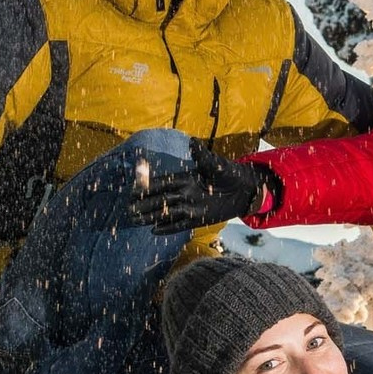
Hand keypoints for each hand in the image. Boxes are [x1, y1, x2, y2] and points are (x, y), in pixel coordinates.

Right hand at [131, 140, 276, 234]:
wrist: (245, 189)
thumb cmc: (230, 173)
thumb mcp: (217, 164)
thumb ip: (203, 156)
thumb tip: (193, 142)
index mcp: (186, 178)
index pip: (162, 183)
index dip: (148, 187)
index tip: (134, 190)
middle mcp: (184, 193)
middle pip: (160, 200)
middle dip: (144, 204)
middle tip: (128, 209)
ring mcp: (190, 206)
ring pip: (166, 213)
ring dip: (151, 217)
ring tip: (134, 220)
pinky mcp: (198, 218)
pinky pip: (179, 224)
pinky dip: (168, 227)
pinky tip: (154, 231)